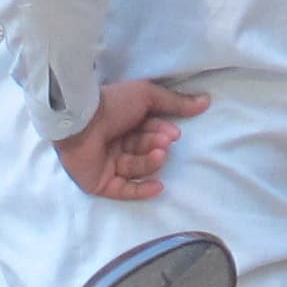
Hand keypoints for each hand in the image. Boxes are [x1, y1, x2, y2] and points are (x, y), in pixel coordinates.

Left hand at [52, 79, 208, 200]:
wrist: (80, 119)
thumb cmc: (112, 103)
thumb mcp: (147, 95)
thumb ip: (175, 102)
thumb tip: (206, 101)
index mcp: (122, 122)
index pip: (148, 132)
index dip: (161, 133)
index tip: (174, 133)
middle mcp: (114, 143)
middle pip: (143, 150)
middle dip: (156, 146)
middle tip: (165, 142)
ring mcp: (105, 164)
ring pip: (135, 168)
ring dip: (150, 162)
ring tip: (158, 153)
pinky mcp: (98, 182)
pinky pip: (123, 190)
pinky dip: (141, 190)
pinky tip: (158, 187)